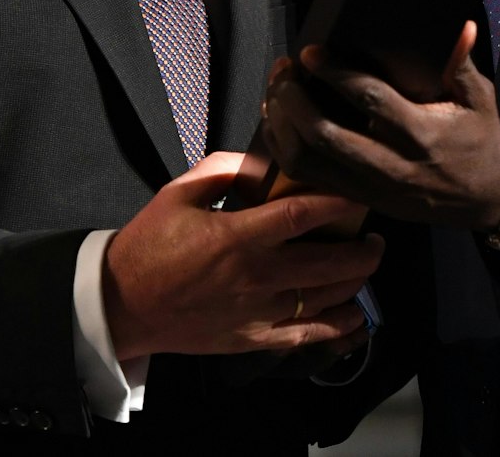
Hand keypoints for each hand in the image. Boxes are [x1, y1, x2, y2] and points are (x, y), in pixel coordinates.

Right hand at [102, 152, 382, 361]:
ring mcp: (257, 312)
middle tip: (376, 234)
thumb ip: (224, 170)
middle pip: (328, 263)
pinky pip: (307, 335)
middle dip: (363, 249)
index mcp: (236, 237)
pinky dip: (338, 326)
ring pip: (325, 300)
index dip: (339, 204)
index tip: (361, 194)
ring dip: (355, 281)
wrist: (123, 304)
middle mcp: (254, 277)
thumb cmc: (149, 246)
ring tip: (366, 262)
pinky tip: (355, 314)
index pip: (302, 216)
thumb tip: (263, 161)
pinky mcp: (253, 338)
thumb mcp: (179, 193)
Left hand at [262, 22, 499, 229]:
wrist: (483, 198)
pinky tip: (278, 120)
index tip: (310, 52)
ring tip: (278, 90)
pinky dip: (286, 148)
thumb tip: (461, 25)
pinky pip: (309, 177)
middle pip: (327, 135)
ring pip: (310, 160)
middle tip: (286, 69)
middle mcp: (392, 164)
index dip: (336, 74)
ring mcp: (372, 186)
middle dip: (295, 99)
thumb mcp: (479, 100)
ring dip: (283, 124)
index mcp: (422, 134)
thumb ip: (462, 64)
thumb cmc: (478, 139)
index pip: (370, 101)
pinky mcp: (359, 198)